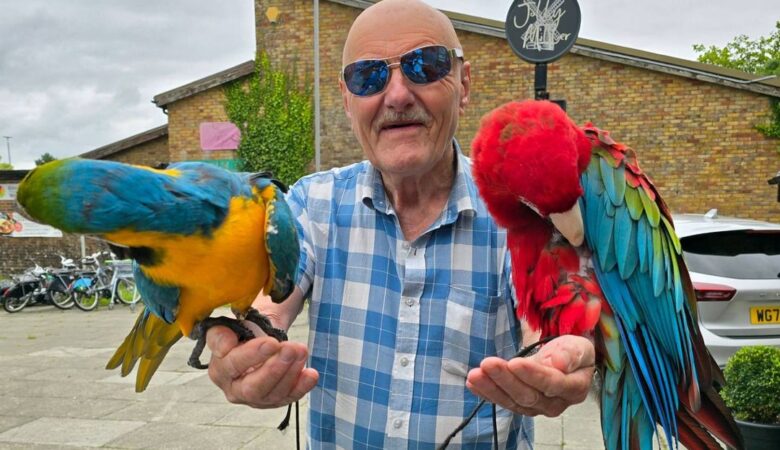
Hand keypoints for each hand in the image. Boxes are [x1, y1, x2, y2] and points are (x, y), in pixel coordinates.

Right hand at [206, 324, 318, 408]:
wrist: (257, 339)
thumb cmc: (240, 334)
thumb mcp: (227, 327)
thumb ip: (220, 335)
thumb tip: (225, 345)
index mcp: (219, 371)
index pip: (233, 366)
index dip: (253, 355)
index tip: (272, 343)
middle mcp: (235, 390)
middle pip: (254, 387)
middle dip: (275, 368)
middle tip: (291, 349)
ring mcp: (256, 399)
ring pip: (275, 393)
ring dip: (291, 372)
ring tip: (301, 350)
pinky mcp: (274, 400)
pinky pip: (289, 397)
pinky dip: (302, 386)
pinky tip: (311, 374)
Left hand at [466, 335, 594, 416]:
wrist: (566, 361)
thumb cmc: (573, 352)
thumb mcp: (578, 347)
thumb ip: (571, 355)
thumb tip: (559, 364)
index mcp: (573, 388)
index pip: (552, 384)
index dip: (532, 375)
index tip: (514, 363)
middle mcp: (555, 403)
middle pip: (528, 396)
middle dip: (506, 380)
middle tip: (487, 364)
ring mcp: (537, 407)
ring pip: (513, 401)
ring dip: (492, 387)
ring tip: (474, 374)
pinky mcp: (521, 405)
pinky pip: (503, 401)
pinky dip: (487, 393)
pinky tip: (473, 383)